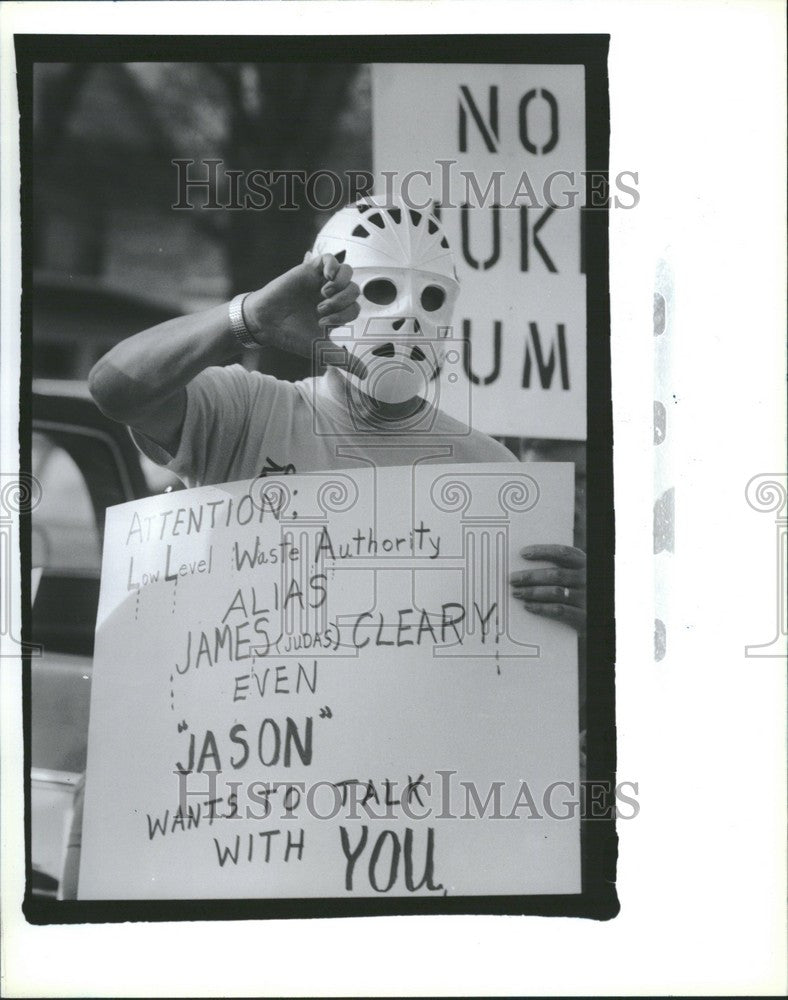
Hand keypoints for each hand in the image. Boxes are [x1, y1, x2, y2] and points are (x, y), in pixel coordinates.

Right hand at [243, 253, 360, 361]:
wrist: (266, 322)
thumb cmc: (291, 335)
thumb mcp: (321, 349)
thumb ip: (344, 359)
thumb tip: (365, 375)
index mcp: (337, 312)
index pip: (355, 308)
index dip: (344, 315)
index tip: (322, 324)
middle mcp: (331, 295)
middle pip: (354, 290)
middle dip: (342, 301)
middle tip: (321, 310)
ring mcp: (321, 281)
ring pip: (347, 272)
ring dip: (341, 284)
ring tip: (325, 293)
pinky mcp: (310, 269)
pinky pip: (330, 258)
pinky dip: (333, 265)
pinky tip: (326, 277)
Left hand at [509, 544, 585, 633]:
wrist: (603, 611)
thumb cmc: (584, 591)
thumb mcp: (579, 575)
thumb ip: (561, 568)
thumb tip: (527, 563)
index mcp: (585, 564)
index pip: (562, 553)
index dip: (542, 551)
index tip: (523, 553)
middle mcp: (587, 579)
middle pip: (555, 574)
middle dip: (530, 576)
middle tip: (513, 579)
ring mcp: (586, 598)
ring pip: (555, 592)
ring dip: (532, 592)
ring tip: (517, 592)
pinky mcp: (584, 617)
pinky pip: (559, 611)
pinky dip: (541, 608)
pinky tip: (528, 606)